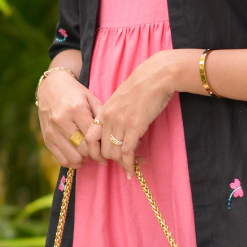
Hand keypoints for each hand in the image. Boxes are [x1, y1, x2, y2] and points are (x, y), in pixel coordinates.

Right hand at [36, 65, 103, 168]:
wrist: (50, 86)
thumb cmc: (75, 93)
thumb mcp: (91, 98)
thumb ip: (101, 117)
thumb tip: (110, 140)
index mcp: (76, 109)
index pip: (92, 137)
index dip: (102, 146)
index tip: (107, 146)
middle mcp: (61, 121)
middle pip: (83, 150)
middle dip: (94, 153)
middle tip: (98, 149)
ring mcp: (52, 131)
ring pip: (73, 158)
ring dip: (84, 159)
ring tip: (88, 152)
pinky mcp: (46, 138)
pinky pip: (62, 160)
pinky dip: (73, 162)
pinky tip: (79, 155)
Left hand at [97, 50, 182, 176]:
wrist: (157, 76)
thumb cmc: (143, 86)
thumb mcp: (121, 99)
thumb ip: (115, 114)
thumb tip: (117, 130)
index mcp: (103, 111)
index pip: (90, 138)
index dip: (95, 152)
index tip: (104, 158)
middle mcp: (108, 118)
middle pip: (101, 149)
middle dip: (111, 160)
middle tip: (122, 162)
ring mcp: (120, 123)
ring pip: (114, 153)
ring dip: (122, 163)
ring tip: (132, 164)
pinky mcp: (135, 127)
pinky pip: (127, 152)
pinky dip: (130, 164)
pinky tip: (133, 169)